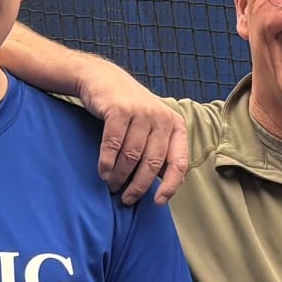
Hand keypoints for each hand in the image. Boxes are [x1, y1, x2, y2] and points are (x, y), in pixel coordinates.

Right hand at [86, 75, 189, 202]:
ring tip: (112, 187)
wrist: (103, 79)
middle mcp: (161, 118)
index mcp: (175, 125)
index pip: (178, 162)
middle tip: (126, 199)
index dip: (170, 186)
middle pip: (152, 163)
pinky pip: (113, 145)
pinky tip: (103, 173)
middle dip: (138, 186)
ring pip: (131, 156)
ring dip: (120, 176)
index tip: (157, 202)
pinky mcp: (119, 110)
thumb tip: (168, 187)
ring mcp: (141, 112)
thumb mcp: (152, 127)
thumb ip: (160, 152)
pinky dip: (107, 163)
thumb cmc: (130, 111)